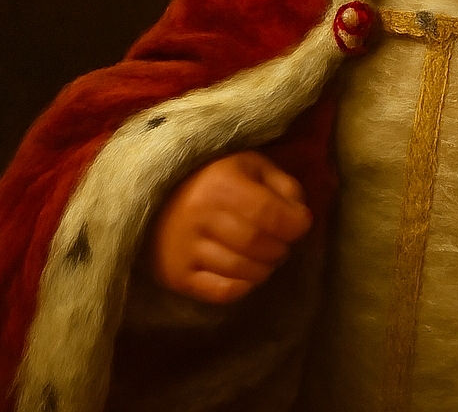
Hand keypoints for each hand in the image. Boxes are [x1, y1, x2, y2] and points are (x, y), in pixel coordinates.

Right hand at [147, 150, 312, 303]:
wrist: (155, 194)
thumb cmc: (214, 176)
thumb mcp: (251, 166)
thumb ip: (282, 186)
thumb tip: (301, 216)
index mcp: (222, 183)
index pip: (270, 213)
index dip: (295, 224)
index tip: (301, 224)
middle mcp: (200, 216)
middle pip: (258, 244)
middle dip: (282, 247)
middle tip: (284, 242)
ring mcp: (185, 249)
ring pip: (243, 270)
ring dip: (266, 267)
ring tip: (266, 255)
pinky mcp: (176, 275)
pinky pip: (222, 292)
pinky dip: (244, 286)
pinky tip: (248, 272)